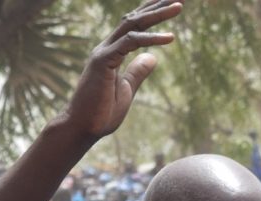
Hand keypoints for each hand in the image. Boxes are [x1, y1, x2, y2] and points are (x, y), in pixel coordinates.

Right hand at [56, 0, 180, 142]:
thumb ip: (137, 72)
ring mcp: (103, 52)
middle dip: (157, 5)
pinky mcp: (103, 61)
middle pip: (134, 18)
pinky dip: (151, 38)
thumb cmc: (100, 113)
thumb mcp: (126, 89)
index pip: (134, 26)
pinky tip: (170, 38)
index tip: (171, 3)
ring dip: (157, 14)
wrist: (81, 128)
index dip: (152, 12)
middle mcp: (106, 47)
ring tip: (179, 6)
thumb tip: (153, 57)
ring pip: (132, 25)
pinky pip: (130, 43)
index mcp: (111, 52)